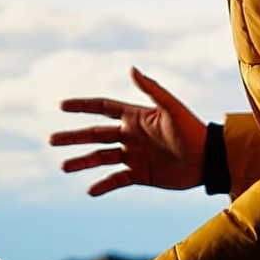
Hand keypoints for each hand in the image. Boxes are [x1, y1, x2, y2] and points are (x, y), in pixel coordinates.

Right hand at [50, 66, 206, 195]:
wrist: (208, 160)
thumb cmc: (192, 130)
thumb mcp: (171, 108)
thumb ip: (151, 89)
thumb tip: (130, 68)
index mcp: (135, 117)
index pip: (102, 108)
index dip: (82, 106)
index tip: (61, 106)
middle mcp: (130, 136)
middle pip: (95, 135)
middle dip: (72, 137)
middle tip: (50, 140)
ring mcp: (133, 156)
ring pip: (100, 159)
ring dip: (81, 162)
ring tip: (63, 167)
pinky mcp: (140, 175)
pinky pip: (116, 180)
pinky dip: (103, 185)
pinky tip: (90, 190)